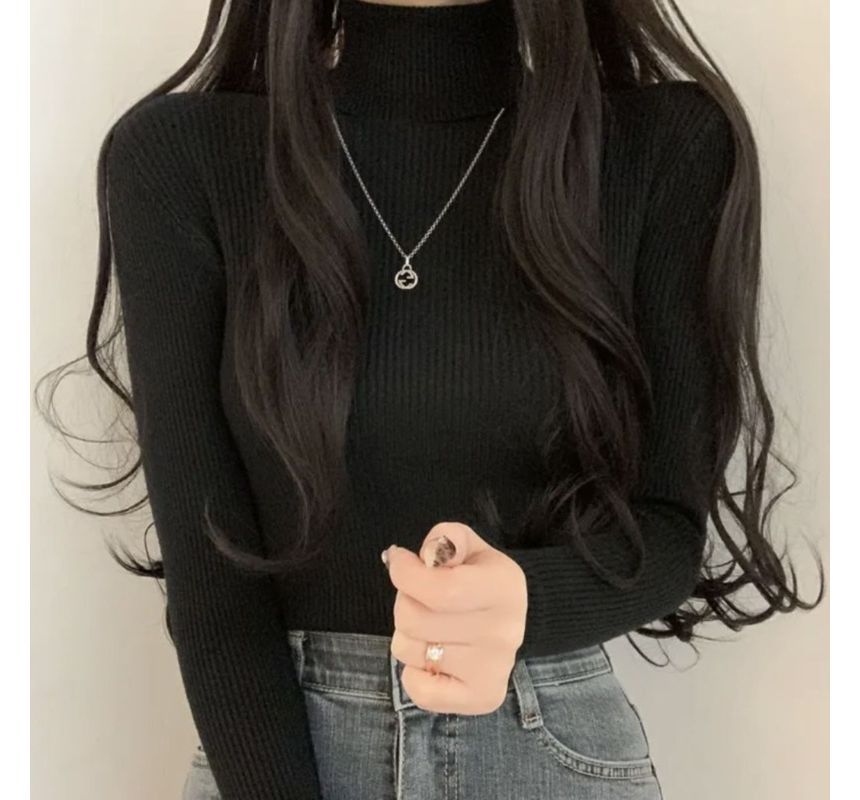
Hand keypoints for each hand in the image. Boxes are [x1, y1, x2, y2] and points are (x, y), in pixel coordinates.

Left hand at [382, 521, 527, 714]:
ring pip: (407, 651)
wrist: (516, 618)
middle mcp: (503, 633)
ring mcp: (493, 670)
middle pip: (413, 620)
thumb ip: (447, 538)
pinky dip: (414, 672)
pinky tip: (434, 656)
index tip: (399, 561)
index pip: (438, 590)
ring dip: (407, 634)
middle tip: (418, 596)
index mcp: (503, 588)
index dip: (405, 573)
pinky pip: (416, 689)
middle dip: (404, 600)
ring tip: (430, 625)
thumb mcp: (470, 546)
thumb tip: (427, 555)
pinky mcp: (482, 699)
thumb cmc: (481, 577)